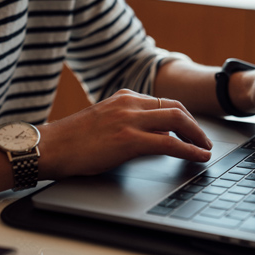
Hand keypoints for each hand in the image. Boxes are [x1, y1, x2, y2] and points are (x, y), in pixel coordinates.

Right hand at [38, 89, 212, 179]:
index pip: (165, 102)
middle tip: (205, 140)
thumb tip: (156, 135)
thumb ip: (130, 123)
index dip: (184, 117)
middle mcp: (129, 103)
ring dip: (197, 137)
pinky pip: (169, 144)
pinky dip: (189, 150)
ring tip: (205, 149)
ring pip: (178, 122)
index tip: (193, 129)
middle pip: (177, 109)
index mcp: (124, 97)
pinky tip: (199, 157)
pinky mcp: (128, 140)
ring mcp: (129, 120)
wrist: (49, 147)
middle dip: (196, 126)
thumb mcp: (105, 121)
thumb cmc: (72, 140)